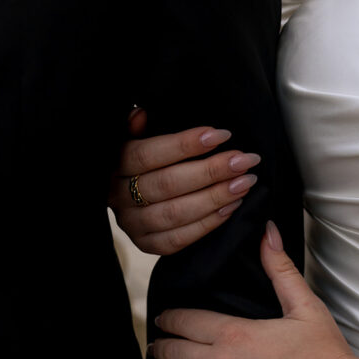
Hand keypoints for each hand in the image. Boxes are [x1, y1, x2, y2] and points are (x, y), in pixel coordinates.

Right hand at [109, 108, 260, 254]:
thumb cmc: (146, 160)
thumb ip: (139, 127)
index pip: (148, 154)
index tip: (221, 135)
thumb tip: (141, 113)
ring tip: (244, 183)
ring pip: (175, 213)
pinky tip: (231, 206)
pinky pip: (179, 239)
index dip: (185, 145)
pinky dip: (208, 223)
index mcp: (114, 165)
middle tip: (244, 161)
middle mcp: (118, 197)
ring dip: (215, 197)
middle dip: (211, 171)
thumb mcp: (138, 138)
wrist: (135, 197)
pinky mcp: (146, 244)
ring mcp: (131, 224)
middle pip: (167, 184)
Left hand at [147, 222, 358, 358]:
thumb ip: (279, 269)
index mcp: (235, 333)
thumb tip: (267, 231)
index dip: (168, 320)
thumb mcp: (305, 306)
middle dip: (159, 346)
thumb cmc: (329, 357)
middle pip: (172, 352)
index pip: (183, 321)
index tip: (164, 320)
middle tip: (157, 345)